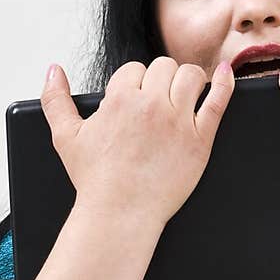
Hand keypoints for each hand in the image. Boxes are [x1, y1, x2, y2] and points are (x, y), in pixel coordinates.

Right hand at [40, 57, 234, 226]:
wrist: (120, 213)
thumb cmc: (94, 178)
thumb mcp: (65, 137)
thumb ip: (55, 99)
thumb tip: (54, 70)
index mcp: (120, 99)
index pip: (135, 69)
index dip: (134, 84)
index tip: (134, 102)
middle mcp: (152, 105)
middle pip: (164, 67)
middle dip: (159, 80)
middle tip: (157, 101)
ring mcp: (179, 120)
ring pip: (191, 76)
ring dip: (187, 80)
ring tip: (183, 95)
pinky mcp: (201, 139)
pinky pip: (219, 100)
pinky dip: (225, 83)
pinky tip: (226, 73)